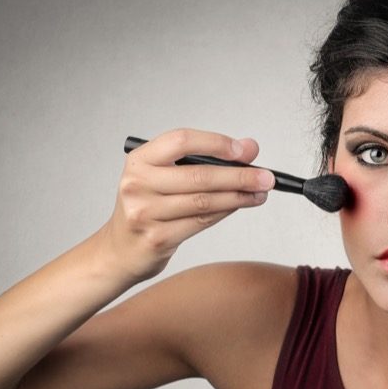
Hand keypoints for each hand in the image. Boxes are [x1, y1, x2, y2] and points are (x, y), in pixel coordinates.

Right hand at [97, 128, 273, 281]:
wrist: (120, 248)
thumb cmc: (148, 206)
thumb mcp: (165, 175)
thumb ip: (204, 159)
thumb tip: (248, 148)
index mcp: (139, 160)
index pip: (181, 141)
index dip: (216, 143)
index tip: (244, 150)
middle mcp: (138, 184)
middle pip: (199, 176)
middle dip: (240, 175)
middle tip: (266, 177)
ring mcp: (145, 212)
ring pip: (204, 201)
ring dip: (239, 196)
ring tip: (260, 193)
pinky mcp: (158, 237)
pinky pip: (202, 221)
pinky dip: (226, 212)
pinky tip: (240, 206)